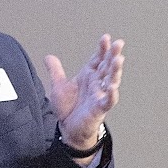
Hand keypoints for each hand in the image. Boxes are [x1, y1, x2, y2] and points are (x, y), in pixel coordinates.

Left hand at [44, 34, 123, 152]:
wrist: (68, 129)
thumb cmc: (68, 109)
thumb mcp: (58, 87)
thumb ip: (55, 71)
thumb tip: (48, 57)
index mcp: (88, 76)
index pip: (98, 59)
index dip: (102, 49)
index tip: (105, 38)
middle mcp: (96, 84)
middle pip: (107, 66)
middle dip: (113, 55)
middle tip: (118, 44)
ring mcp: (100, 95)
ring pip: (111, 81)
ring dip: (115, 70)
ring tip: (119, 60)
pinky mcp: (100, 109)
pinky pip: (108, 101)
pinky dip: (111, 95)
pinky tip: (112, 87)